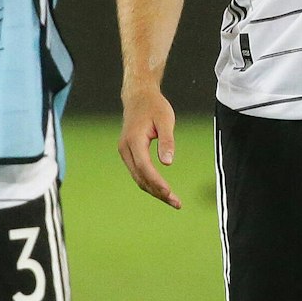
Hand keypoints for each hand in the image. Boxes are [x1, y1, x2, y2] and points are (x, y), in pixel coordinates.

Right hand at [118, 84, 180, 208]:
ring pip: (138, 178)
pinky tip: (163, 190)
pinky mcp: (128, 154)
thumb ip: (167, 141)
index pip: (144, 166)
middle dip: (158, 192)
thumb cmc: (154, 106)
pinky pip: (138, 173)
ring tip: (173, 200)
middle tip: (177, 203)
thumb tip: (167, 163)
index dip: (156, 181)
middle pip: (140, 177)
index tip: (169, 192)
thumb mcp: (165, 120)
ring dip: (154, 191)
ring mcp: (125, 152)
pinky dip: (150, 183)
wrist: (138, 97)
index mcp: (134, 140)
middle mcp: (125, 148)